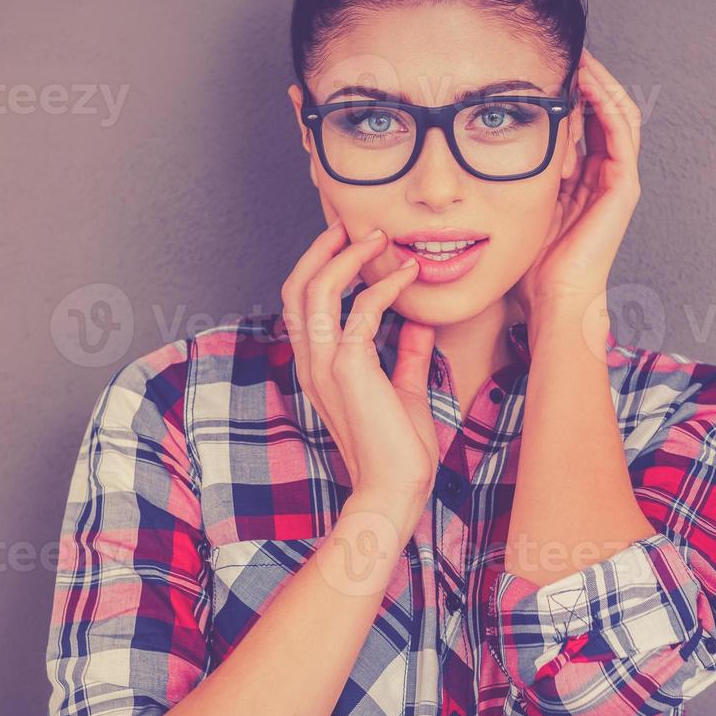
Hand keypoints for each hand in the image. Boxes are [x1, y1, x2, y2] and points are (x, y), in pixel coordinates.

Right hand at [280, 223, 439, 519]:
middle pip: (297, 287)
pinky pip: (361, 311)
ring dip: (348, 257)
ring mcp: (325, 365)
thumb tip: (419, 326)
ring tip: (379, 239)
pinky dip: (385, 286)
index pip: (301, 304)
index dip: (319, 266)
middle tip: (352, 225)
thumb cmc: (400, 449)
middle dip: (322, 249)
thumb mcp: (406, 391)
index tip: (350, 242)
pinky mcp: (348, 369)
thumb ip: (407, 357)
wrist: (396, 489)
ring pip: (316, 290)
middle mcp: (312, 361)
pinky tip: (410, 276)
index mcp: (318, 366)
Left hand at [509, 47, 642, 329]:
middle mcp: (603, 177)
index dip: (567, 94)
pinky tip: (587, 80)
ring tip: (578, 54)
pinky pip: (621, 131)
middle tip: (563, 50)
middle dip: (585, 80)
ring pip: (616, 114)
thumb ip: (501, 182)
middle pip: (602, 112)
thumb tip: (460, 154)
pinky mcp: (623, 187)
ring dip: (598, 82)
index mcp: (580, 182)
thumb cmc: (528, 267)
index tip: (542, 68)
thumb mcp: (509, 209)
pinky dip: (606, 101)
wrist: (552, 300)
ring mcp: (617, 181)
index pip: (581, 123)